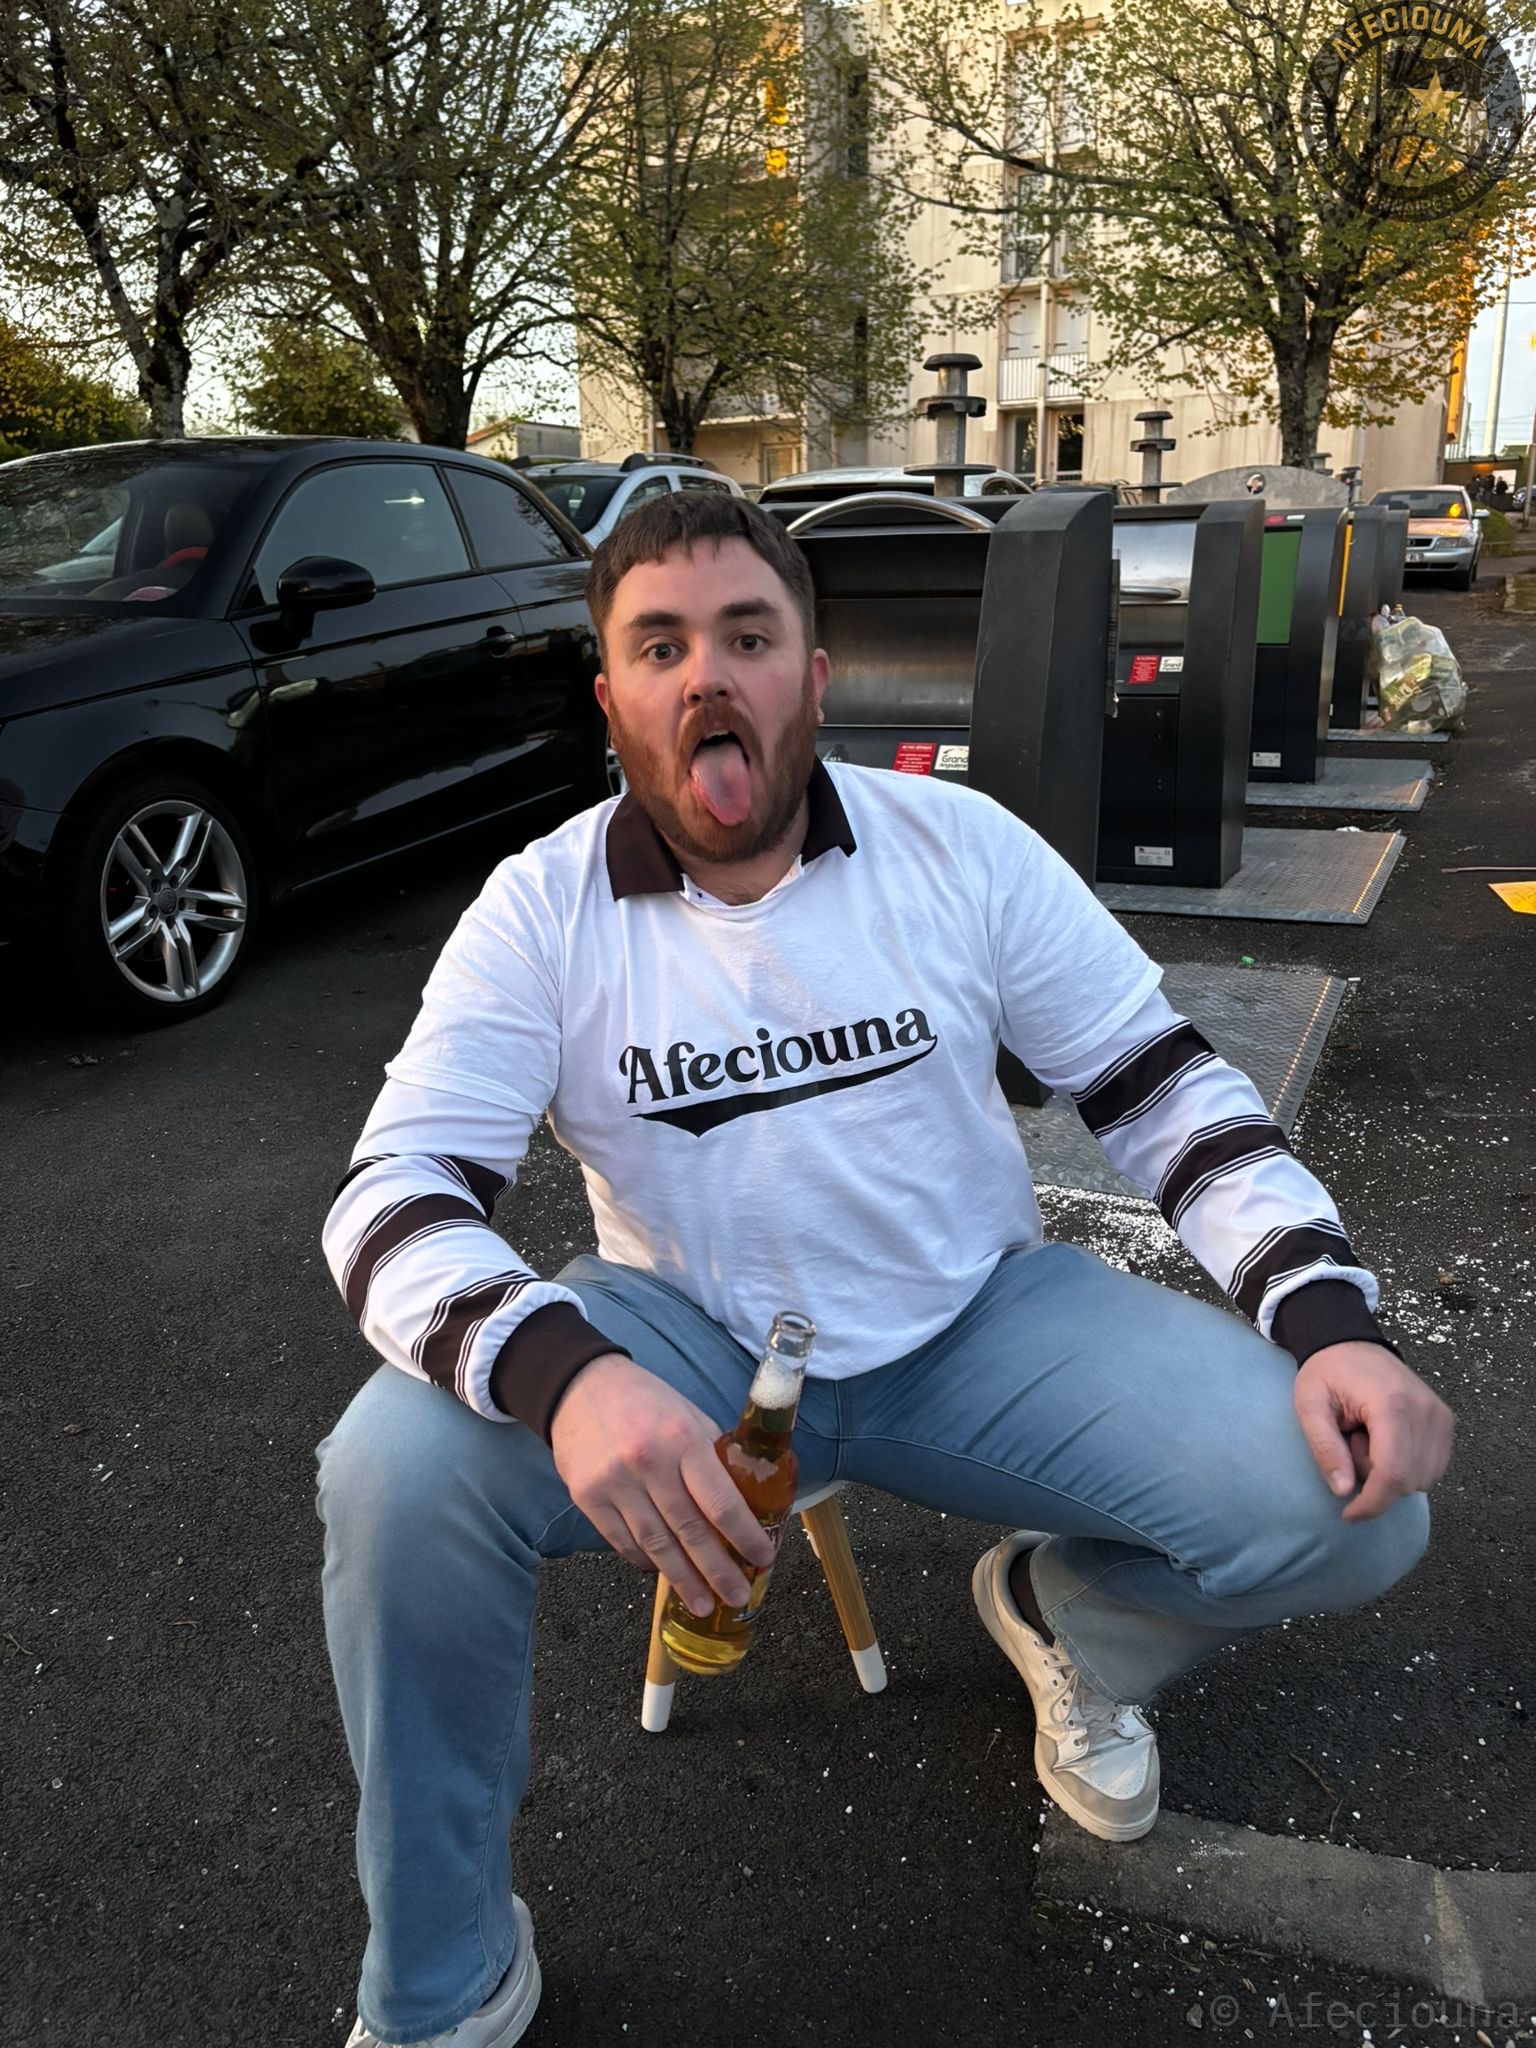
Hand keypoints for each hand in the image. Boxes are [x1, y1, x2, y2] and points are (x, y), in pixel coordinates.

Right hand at [548, 1353, 775, 1614]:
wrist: (579, 1386)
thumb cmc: (645, 1400)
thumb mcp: (688, 1413)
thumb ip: (714, 1454)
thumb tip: (745, 1498)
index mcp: (683, 1439)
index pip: (721, 1501)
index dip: (745, 1536)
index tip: (763, 1558)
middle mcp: (649, 1463)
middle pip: (690, 1531)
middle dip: (717, 1571)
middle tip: (737, 1597)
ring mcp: (615, 1483)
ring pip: (656, 1544)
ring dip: (682, 1579)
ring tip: (703, 1604)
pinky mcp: (588, 1497)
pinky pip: (622, 1542)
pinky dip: (645, 1561)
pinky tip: (662, 1574)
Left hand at [1293, 1341, 1453, 1522]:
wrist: (1350, 1342)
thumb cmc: (1327, 1372)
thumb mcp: (1309, 1405)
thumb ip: (1324, 1447)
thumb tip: (1344, 1491)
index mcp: (1392, 1404)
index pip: (1393, 1473)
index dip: (1372, 1503)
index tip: (1349, 1515)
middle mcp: (1426, 1411)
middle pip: (1408, 1480)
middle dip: (1375, 1479)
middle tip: (1351, 1443)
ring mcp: (1441, 1416)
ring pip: (1423, 1479)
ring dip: (1391, 1472)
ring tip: (1368, 1439)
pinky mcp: (1446, 1421)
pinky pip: (1432, 1467)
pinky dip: (1407, 1466)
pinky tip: (1386, 1441)